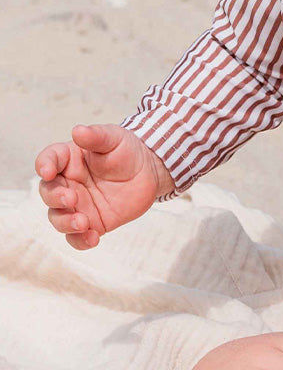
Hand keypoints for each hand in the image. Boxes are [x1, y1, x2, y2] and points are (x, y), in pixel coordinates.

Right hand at [34, 124, 174, 249]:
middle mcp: (67, 184)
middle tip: (73, 198)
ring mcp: (77, 205)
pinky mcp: (91, 222)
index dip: (44, 165)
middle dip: (55, 198)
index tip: (48, 172)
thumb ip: (96, 136)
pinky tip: (93, 238)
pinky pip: (77, 237)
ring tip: (83, 222)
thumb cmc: (127, 150)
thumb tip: (77, 130)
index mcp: (69, 160)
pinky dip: (80, 240)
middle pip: (48, 193)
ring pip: (58, 218)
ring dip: (66, 223)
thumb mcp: (114, 138)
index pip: (48, 160)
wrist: (149, 171)